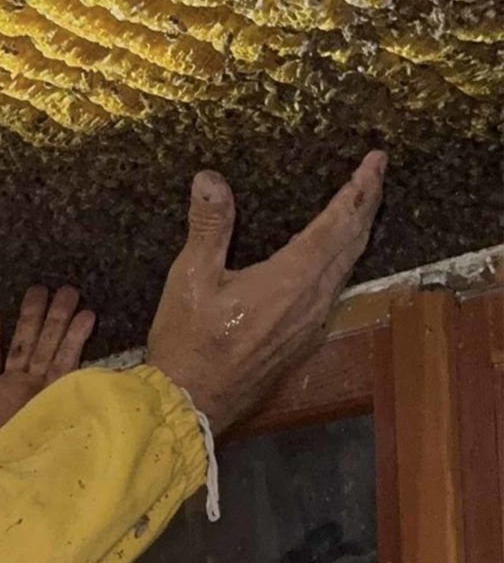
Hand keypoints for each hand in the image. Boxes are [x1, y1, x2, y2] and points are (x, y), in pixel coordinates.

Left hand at [0, 286, 95, 487]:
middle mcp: (12, 392)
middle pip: (24, 343)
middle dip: (33, 315)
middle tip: (41, 286)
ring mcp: (36, 395)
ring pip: (48, 347)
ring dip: (57, 319)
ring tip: (69, 290)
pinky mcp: (57, 400)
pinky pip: (68, 364)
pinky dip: (76, 338)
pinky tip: (86, 315)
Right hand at [147, 150, 386, 433]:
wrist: (190, 401)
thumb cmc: (187, 341)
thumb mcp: (191, 278)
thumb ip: (208, 227)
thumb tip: (210, 179)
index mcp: (289, 280)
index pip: (337, 225)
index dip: (358, 190)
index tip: (375, 161)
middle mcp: (311, 301)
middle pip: (352, 244)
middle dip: (367, 204)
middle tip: (375, 173)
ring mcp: (311, 324)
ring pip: (347, 268)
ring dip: (357, 233)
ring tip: (361, 206)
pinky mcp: (303, 340)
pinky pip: (335, 289)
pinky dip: (342, 260)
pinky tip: (333, 258)